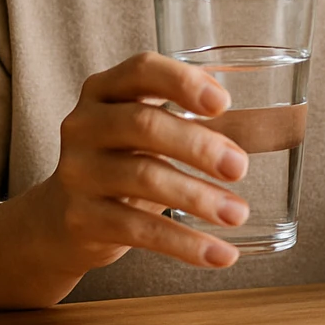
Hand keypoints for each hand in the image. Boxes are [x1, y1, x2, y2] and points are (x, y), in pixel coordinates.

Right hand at [0, 51, 248, 307]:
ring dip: (199, 198)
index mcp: (104, 89)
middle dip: (199, 146)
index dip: (183, 82)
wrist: (60, 219)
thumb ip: (186, 116)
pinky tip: (220, 255)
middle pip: (145, 125)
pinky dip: (185, 243)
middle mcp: (84, 124)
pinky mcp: (81, 217)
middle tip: (240, 167)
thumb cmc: (123, 160)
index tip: (224, 103)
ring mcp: (78, 171)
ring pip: (144, 178)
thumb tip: (264, 125)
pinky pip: (139, 229)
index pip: (141, 69)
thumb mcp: (144, 129)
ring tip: (238, 213)